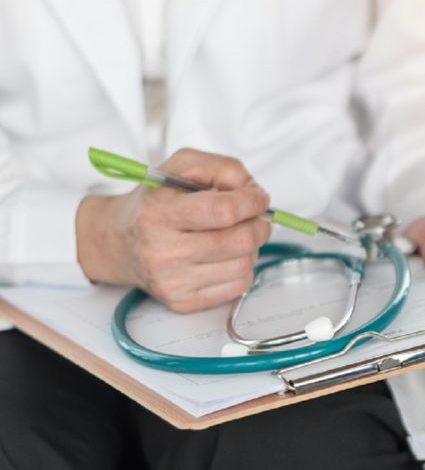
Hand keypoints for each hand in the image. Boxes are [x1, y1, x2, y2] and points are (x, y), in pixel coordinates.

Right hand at [76, 148, 270, 313]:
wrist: (119, 243)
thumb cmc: (155, 203)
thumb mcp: (181, 167)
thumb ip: (222, 167)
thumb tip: (253, 190)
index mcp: (159, 214)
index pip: (223, 211)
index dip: (252, 202)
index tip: (258, 198)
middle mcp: (162, 251)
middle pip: (241, 241)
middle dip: (259, 225)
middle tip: (255, 217)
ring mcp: (172, 281)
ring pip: (244, 265)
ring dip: (251, 248)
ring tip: (235, 235)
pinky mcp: (183, 302)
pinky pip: (238, 287)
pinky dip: (242, 269)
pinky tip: (225, 257)